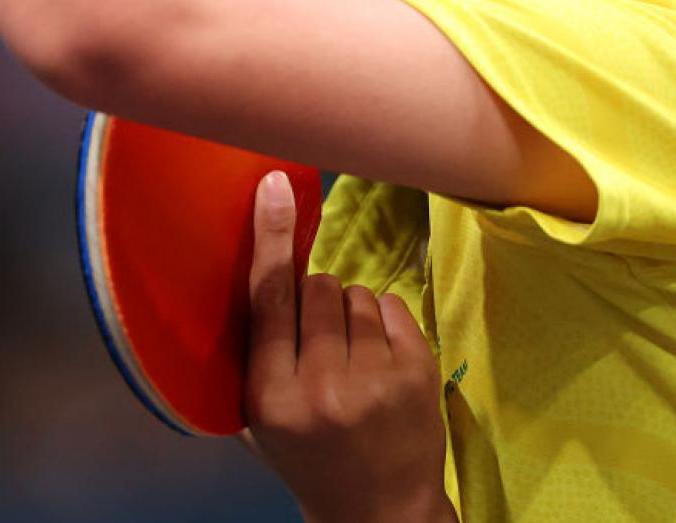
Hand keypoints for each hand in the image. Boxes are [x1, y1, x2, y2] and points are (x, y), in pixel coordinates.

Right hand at [243, 171, 456, 522]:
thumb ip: (257, 353)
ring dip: (350, 315)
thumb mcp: (262, 421)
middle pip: (316, 287)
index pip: (268, 298)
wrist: (378, 515)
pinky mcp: (418, 373)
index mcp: (272, 397)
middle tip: (322, 343)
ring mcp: (376, 379)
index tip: (274, 186)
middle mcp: (322, 386)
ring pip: (354, 294)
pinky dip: (382, 323)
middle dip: (317, 302)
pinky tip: (381, 362)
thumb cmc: (310, 458)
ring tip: (354, 359)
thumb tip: (265, 265)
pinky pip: (390, 305)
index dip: (270, 237)